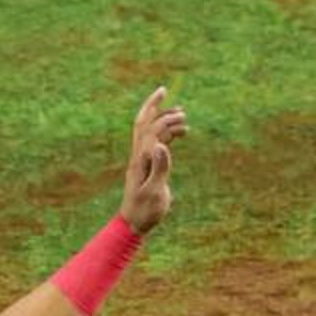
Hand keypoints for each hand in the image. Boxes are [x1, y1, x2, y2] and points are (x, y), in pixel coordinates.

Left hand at [117, 86, 189, 234]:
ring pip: (149, 131)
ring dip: (163, 119)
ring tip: (182, 115)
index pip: (151, 131)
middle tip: (166, 92)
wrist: (133, 223)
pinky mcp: (146, 166)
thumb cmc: (144, 212)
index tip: (182, 116)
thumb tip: (162, 145)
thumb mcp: (154, 192)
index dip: (164, 119)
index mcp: (141, 160)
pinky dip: (166, 134)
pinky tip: (180, 135)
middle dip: (153, 106)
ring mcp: (141, 160)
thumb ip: (160, 168)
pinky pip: (154, 143)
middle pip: (143, 123)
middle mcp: (139, 156)